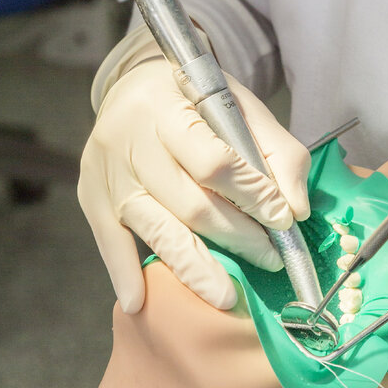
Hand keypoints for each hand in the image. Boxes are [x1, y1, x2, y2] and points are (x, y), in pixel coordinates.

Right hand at [79, 57, 310, 314]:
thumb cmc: (194, 99)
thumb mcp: (240, 105)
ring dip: (195, 269)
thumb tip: (296, 211)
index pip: (214, 162)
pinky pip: (110, 241)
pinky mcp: (90, 197)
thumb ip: (277, 152)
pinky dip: (126, 274)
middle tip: (269, 260)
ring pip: (155, 229)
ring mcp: (106, 172)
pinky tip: (142, 302)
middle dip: (236, 237)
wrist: (132, 85)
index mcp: (167, 104)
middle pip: (188, 203)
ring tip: (226, 298)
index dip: (252, 196)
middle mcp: (129, 138)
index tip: (283, 221)